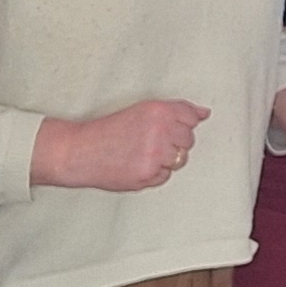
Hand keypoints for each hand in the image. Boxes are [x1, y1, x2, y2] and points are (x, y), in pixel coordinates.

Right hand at [32, 97, 215, 192]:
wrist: (80, 151)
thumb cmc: (109, 131)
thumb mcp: (142, 111)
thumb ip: (177, 111)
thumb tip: (205, 113)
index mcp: (158, 110)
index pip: (191, 117)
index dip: (179, 125)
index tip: (166, 128)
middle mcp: (160, 130)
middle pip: (188, 140)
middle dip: (173, 143)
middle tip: (148, 141)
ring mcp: (156, 153)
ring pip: (179, 159)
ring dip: (164, 159)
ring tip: (141, 152)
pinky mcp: (149, 173)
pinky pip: (165, 176)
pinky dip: (154, 174)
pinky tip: (136, 165)